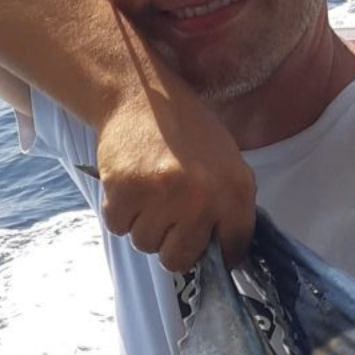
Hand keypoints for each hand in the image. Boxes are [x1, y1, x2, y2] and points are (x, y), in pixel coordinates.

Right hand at [93, 75, 254, 273]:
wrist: (140, 95)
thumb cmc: (184, 128)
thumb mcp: (225, 161)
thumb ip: (228, 204)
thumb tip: (221, 249)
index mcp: (235, 189)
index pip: (233, 247)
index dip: (216, 253)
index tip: (204, 247)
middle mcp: (202, 198)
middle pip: (179, 259)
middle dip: (169, 243)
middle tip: (165, 214)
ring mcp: (162, 197)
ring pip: (145, 244)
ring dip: (141, 224)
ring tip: (147, 191)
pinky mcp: (126, 193)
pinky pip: (118, 227)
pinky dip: (118, 212)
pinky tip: (128, 184)